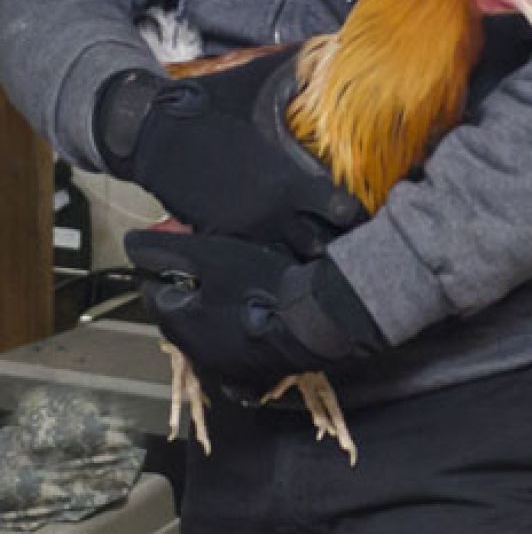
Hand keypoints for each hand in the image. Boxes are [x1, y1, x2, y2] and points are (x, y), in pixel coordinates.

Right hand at [94, 48, 365, 257]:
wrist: (153, 133)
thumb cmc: (213, 104)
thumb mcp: (262, 82)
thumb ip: (301, 74)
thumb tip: (335, 51)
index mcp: (291, 180)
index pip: (343, 213)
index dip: (353, 208)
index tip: (352, 199)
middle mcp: (273, 212)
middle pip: (320, 244)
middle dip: (329, 233)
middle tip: (330, 218)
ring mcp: (246, 229)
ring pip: (288, 255)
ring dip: (300, 242)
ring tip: (302, 223)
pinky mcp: (222, 236)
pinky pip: (255, 253)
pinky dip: (268, 245)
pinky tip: (271, 224)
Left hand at [124, 230, 386, 392]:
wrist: (315, 320)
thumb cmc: (257, 283)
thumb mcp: (208, 254)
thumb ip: (164, 249)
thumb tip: (129, 243)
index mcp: (178, 323)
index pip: (155, 292)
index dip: (167, 268)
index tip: (186, 253)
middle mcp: (195, 353)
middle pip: (182, 315)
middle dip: (191, 293)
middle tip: (214, 269)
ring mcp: (226, 368)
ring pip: (209, 334)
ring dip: (214, 314)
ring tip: (238, 290)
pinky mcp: (255, 376)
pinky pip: (236, 351)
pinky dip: (238, 335)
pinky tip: (255, 320)